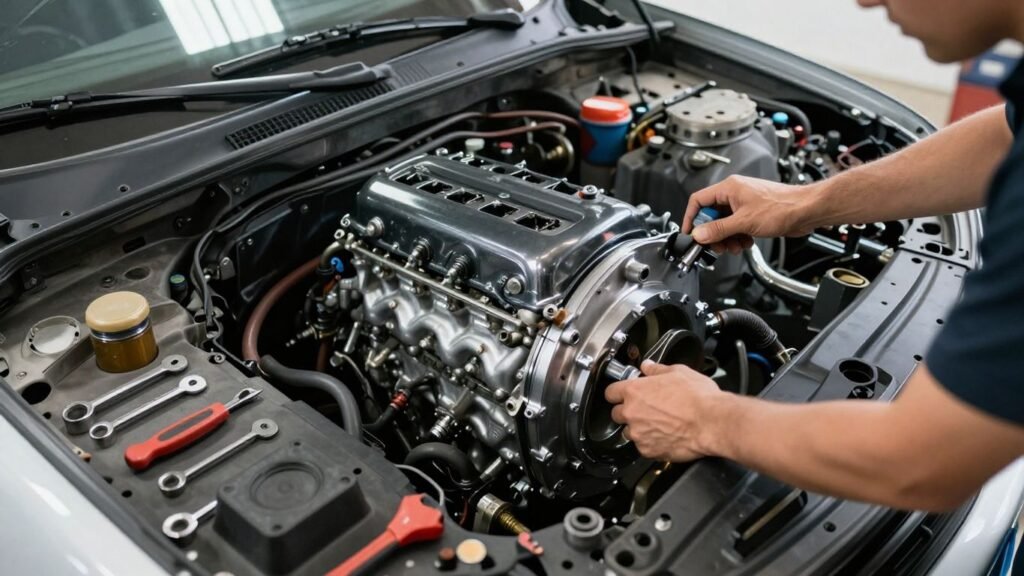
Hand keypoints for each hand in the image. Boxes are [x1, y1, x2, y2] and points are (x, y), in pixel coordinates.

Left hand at [604, 360, 724, 461]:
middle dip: (628, 411)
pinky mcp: (649, 451)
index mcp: (635, 391)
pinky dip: (650, 443)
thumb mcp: (678, 372)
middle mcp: (632, 413)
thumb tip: (648, 366)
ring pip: (629, 432)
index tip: (622, 394)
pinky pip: (642, 447)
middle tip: (645, 409)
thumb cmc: (699, 398)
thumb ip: (657, 370)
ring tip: (658, 424)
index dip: (617, 392)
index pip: (610, 392)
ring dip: (638, 428)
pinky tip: (665, 435)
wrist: (712, 423)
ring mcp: (639, 434)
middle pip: (617, 413)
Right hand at [681, 176, 817, 254]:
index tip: (691, 233)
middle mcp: (735, 194)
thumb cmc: (782, 207)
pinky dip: (737, 237)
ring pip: (724, 223)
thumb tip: (699, 234)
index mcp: (729, 188)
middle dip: (713, 233)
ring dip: (726, 238)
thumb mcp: (744, 222)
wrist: (806, 210)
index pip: (698, 200)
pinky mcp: (752, 214)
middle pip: (711, 215)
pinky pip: (736, 227)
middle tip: (715, 245)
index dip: (691, 218)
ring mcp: (744, 204)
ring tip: (733, 245)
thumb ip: (718, 229)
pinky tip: (745, 242)